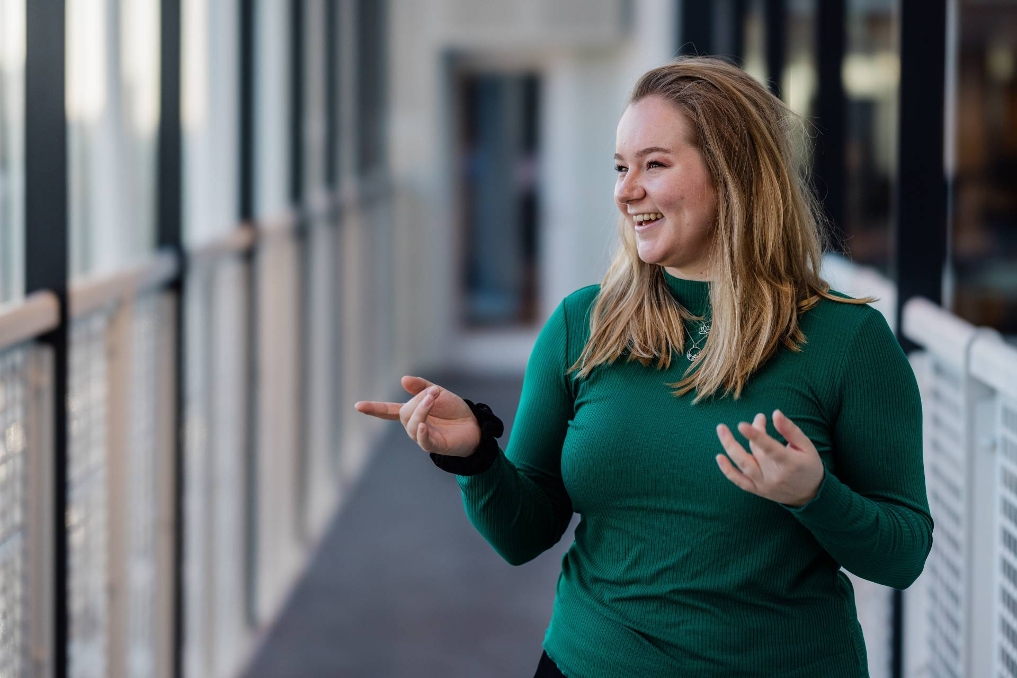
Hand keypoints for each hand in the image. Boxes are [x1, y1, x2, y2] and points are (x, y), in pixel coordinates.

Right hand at [354, 375, 481, 457]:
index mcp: (412, 413)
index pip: (388, 411)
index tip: (357, 406)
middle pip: (405, 413)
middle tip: (434, 392)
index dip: (374, 409)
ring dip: (422, 409)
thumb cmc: (454, 411)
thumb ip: (421, 387)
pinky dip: (421, 432)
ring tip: (434, 397)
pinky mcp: (434, 445)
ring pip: (413, 424)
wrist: (474, 425)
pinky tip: (423, 425)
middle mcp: (414, 425)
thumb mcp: (438, 393)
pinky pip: (423, 440)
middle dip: (418, 400)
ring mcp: (423, 436)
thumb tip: (402, 379)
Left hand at [715, 410, 824, 507]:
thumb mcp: (807, 446)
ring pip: (743, 465)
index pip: (769, 448)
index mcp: (789, 463)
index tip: (741, 425)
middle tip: (755, 419)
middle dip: (753, 432)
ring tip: (721, 429)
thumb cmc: (809, 466)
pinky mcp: (758, 490)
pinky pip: (739, 481)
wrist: (810, 495)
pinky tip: (719, 457)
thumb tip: (775, 413)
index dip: (755, 436)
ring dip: (730, 447)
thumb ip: (790, 430)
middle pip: (756, 451)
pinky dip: (727, 470)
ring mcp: (764, 485)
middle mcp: (775, 476)